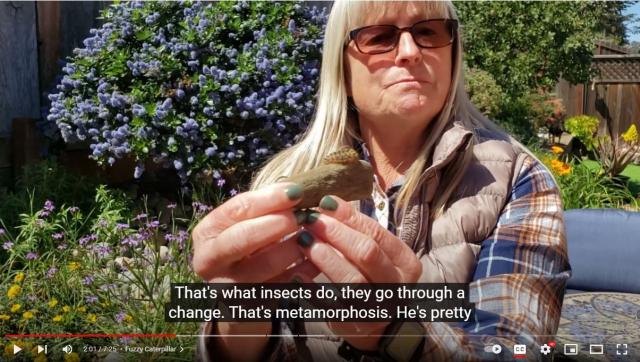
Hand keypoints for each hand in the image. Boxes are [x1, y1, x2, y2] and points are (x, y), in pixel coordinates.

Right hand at [191, 182, 319, 359]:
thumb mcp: (246, 224)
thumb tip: (296, 190)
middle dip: (277, 224)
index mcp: (207, 233)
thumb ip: (265, 208)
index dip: (268, 198)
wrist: (239, 292)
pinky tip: (317, 260)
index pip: (236, 209)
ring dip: (293, 248)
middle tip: (303, 215)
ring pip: (264, 265)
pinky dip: (302, 272)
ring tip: (313, 235)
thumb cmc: (247, 246)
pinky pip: (280, 287)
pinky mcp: (248, 306)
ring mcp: (227, 287)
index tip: (296, 191)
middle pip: (243, 238)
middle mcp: (209, 261)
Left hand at [299, 195, 421, 350]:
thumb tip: (327, 202)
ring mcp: (376, 307)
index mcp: (405, 262)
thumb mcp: (376, 252)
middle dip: (336, 233)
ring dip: (324, 257)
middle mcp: (396, 286)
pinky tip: (297, 274)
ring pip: (351, 279)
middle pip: (366, 252)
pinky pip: (331, 304)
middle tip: (310, 220)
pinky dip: (312, 288)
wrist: (378, 324)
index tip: (324, 202)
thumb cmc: (373, 277)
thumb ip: (357, 230)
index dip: (349, 216)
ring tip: (303, 241)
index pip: (376, 233)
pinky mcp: (354, 324)